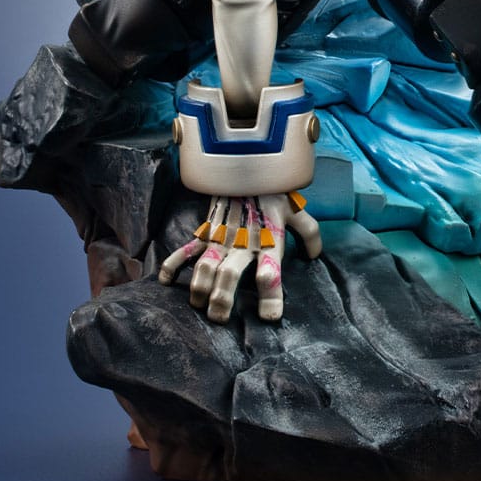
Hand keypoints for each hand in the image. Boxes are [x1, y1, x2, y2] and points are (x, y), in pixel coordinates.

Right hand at [158, 192, 321, 321]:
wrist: (247, 162)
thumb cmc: (273, 189)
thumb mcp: (297, 210)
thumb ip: (309, 234)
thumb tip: (313, 256)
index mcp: (269, 240)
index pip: (271, 271)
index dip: (271, 296)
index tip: (270, 317)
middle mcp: (243, 243)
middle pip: (230, 274)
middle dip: (222, 298)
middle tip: (219, 318)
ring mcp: (222, 237)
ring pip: (205, 265)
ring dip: (199, 287)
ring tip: (198, 305)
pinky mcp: (206, 231)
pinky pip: (186, 249)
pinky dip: (173, 264)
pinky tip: (166, 282)